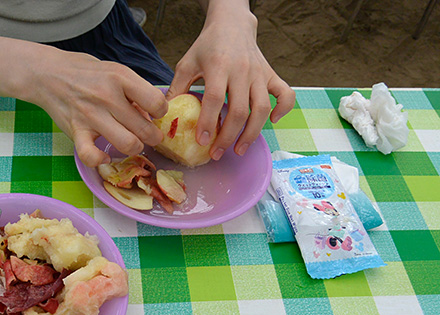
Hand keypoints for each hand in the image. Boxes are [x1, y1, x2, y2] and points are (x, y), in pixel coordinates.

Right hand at [30, 48, 167, 166]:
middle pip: (145, 129)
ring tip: (132, 142)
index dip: (160, 112)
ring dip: (135, 148)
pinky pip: (91, 156)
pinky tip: (105, 154)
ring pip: (128, 145)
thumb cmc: (86, 73)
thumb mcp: (115, 71)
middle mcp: (107, 97)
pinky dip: (101, 159)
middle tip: (148, 134)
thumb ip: (135, 91)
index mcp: (120, 77)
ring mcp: (90, 116)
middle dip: (153, 136)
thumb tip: (151, 116)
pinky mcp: (76, 131)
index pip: (157, 102)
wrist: (48, 73)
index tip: (153, 113)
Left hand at [165, 1, 294, 159]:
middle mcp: (242, 71)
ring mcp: (259, 74)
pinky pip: (285, 94)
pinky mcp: (271, 75)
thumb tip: (164, 115)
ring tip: (239, 149)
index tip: (202, 141)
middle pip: (239, 110)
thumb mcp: (187, 63)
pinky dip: (283, 110)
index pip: (214, 98)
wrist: (231, 25)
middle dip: (228, 137)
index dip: (208, 122)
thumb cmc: (207, 47)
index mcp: (218, 66)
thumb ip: (177, 88)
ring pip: (261, 108)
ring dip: (252, 133)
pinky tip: (272, 121)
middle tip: (217, 153)